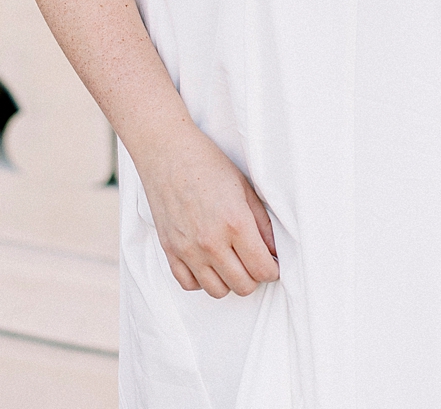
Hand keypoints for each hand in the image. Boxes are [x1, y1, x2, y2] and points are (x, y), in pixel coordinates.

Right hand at [138, 126, 280, 298]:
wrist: (165, 150)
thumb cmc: (206, 163)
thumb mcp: (244, 188)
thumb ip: (262, 224)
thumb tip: (274, 252)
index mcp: (234, 223)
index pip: (263, 270)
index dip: (273, 269)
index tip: (271, 261)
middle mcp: (210, 241)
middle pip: (243, 286)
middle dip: (254, 276)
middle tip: (252, 260)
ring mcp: (187, 248)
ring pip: (218, 291)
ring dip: (229, 280)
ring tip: (230, 262)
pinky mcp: (169, 249)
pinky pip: (189, 284)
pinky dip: (201, 279)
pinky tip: (207, 263)